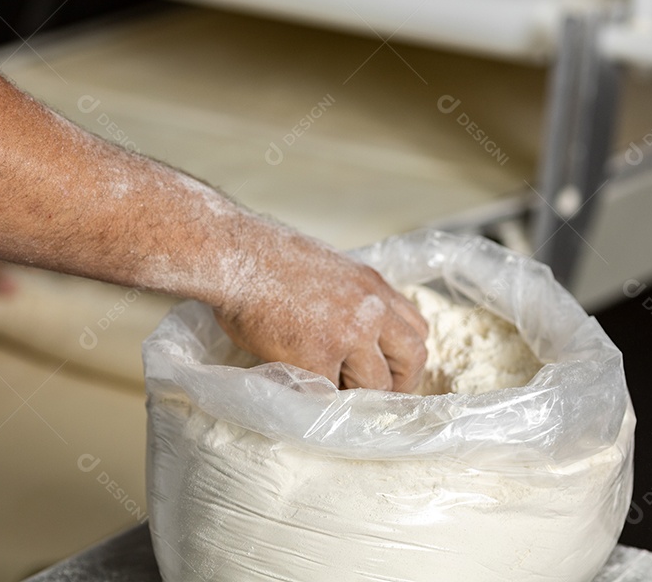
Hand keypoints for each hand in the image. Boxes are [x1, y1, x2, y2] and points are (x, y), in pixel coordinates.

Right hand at [216, 230, 427, 391]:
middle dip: (398, 382)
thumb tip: (344, 325)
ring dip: (356, 394)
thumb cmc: (263, 258)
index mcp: (372, 284)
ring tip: (330, 390)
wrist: (235, 256)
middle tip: (374, 393)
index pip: (416, 327)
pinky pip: (330, 393)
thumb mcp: (325, 267)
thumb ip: (347, 296)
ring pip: (376, 384)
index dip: (404, 353)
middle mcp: (370, 309)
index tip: (388, 367)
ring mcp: (347, 335)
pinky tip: (300, 385)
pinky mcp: (317, 358)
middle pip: (412, 357)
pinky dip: (317, 395)